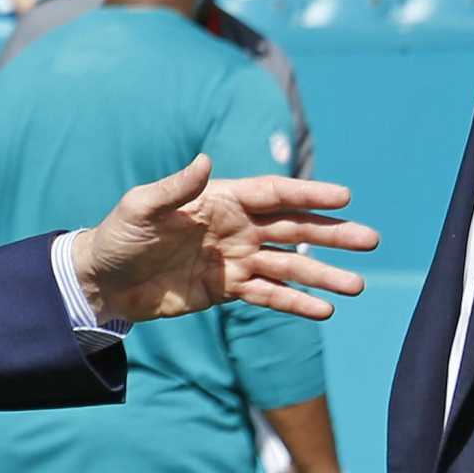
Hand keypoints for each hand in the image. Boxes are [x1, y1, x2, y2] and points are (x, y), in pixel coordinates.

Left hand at [72, 155, 378, 323]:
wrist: (102, 281)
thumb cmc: (119, 236)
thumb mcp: (141, 208)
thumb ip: (175, 188)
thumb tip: (203, 161)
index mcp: (220, 199)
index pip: (275, 194)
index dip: (309, 195)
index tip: (344, 198)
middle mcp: (235, 227)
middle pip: (294, 229)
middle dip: (332, 235)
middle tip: (371, 241)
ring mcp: (234, 260)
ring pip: (288, 266)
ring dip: (322, 275)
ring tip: (356, 286)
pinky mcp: (226, 290)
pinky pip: (267, 296)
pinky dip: (295, 303)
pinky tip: (323, 311)